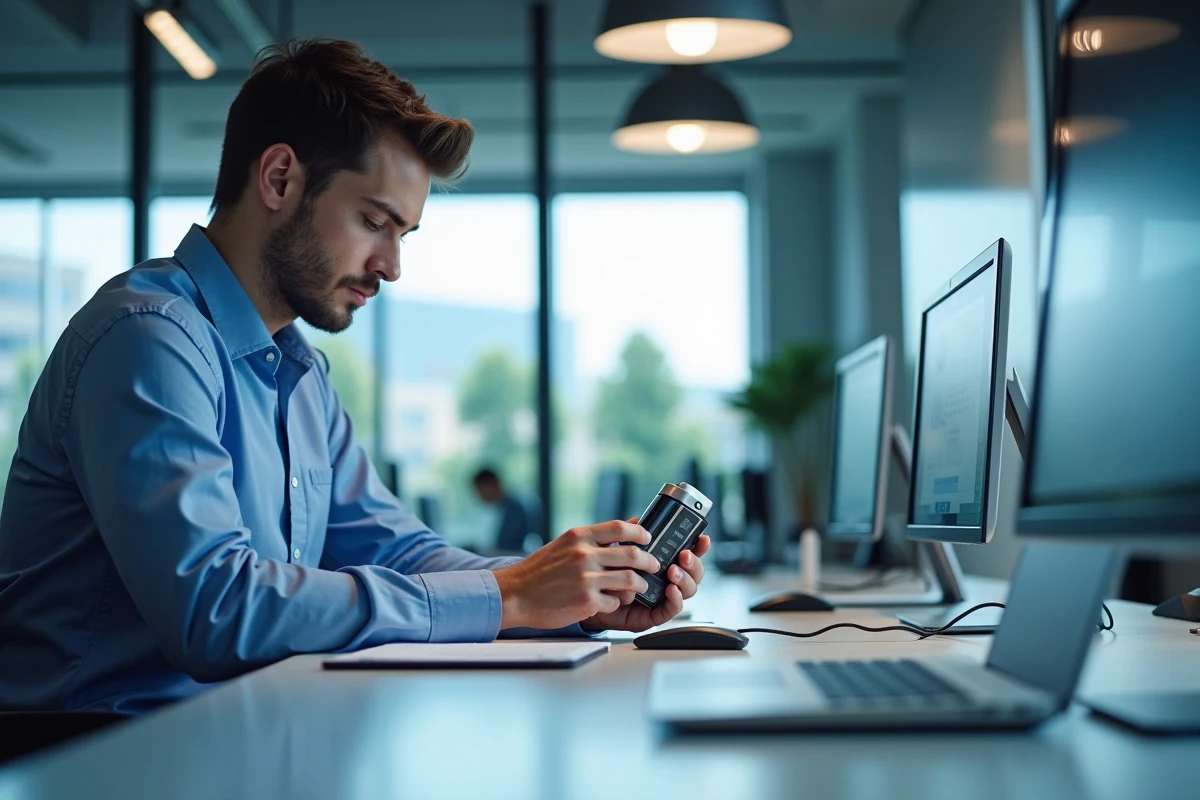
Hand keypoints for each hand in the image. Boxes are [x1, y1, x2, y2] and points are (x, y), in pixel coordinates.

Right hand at [492, 520, 660, 629]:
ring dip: (640, 585)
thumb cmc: (539, 571)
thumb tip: (622, 528)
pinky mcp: (586, 602)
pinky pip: (614, 602)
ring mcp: (586, 579)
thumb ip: (591, 538)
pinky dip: (616, 603)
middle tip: (654, 565)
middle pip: (632, 555)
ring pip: (630, 580)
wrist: (515, 594)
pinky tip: (609, 602)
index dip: (639, 532)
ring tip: (640, 587)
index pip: (619, 527)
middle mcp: (583, 555)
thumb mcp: (563, 544)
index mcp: (579, 536)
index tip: (647, 538)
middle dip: (650, 561)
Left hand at [580, 532, 710, 633]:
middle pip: (694, 572)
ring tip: (673, 571)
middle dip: (694, 563)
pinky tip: (671, 589)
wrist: (590, 597)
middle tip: (684, 556)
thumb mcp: (618, 551)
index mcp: (663, 561)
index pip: (688, 553)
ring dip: (685, 579)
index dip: (699, 546)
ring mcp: (664, 597)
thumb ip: (630, 536)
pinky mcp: (655, 614)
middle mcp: (667, 579)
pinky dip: (676, 599)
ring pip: (688, 590)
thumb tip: (638, 520)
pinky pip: (672, 609)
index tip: (703, 538)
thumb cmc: (606, 574)